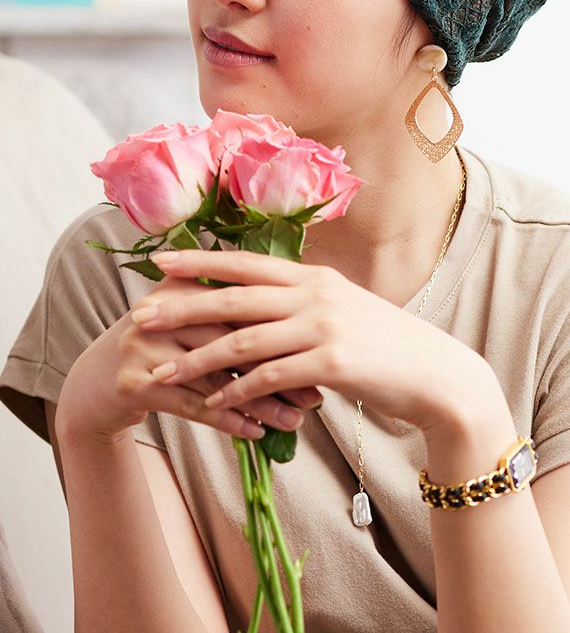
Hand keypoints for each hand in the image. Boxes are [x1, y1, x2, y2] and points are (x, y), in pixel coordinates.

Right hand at [55, 273, 321, 444]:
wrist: (99, 379)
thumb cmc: (168, 347)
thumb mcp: (198, 318)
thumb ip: (241, 309)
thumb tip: (308, 324)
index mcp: (186, 283)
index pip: (245, 306)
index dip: (285, 332)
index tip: (322, 358)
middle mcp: (162, 309)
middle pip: (233, 341)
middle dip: (278, 371)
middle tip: (315, 397)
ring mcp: (144, 345)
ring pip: (216, 378)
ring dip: (259, 403)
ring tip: (293, 422)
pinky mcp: (133, 382)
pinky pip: (192, 405)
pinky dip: (228, 420)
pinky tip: (256, 432)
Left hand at [131, 249, 501, 436]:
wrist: (437, 374)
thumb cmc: (388, 346)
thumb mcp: (346, 310)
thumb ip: (306, 303)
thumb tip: (265, 304)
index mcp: (315, 277)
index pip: (247, 263)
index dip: (202, 262)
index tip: (162, 261)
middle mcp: (315, 294)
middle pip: (234, 297)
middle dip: (183, 306)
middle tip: (140, 315)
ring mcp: (324, 326)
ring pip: (244, 340)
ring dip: (198, 360)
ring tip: (162, 373)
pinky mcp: (331, 362)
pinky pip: (270, 377)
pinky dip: (238, 392)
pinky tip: (215, 404)